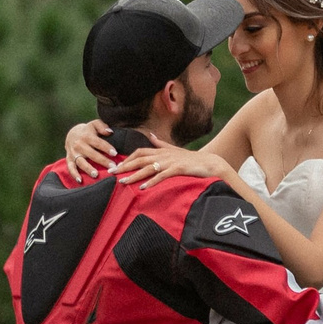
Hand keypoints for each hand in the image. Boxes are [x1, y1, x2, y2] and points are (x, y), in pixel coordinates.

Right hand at [64, 119, 115, 179]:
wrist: (72, 134)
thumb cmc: (88, 131)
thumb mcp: (94, 124)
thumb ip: (102, 126)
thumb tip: (109, 132)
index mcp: (87, 136)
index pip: (98, 143)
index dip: (106, 148)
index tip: (115, 153)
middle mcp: (79, 145)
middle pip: (92, 154)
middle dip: (102, 161)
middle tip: (112, 166)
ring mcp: (73, 153)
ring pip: (81, 162)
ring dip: (88, 169)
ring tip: (96, 175)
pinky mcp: (69, 159)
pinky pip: (71, 168)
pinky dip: (74, 174)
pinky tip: (80, 181)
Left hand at [117, 143, 232, 188]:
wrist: (210, 163)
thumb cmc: (192, 159)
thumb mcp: (174, 150)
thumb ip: (161, 144)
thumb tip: (150, 135)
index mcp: (161, 151)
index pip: (140, 152)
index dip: (127, 158)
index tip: (116, 165)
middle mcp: (164, 154)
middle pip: (140, 159)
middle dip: (125, 166)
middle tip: (112, 173)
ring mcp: (171, 162)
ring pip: (148, 167)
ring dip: (135, 175)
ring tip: (123, 182)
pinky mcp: (178, 169)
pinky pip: (162, 175)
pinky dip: (152, 181)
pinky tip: (143, 187)